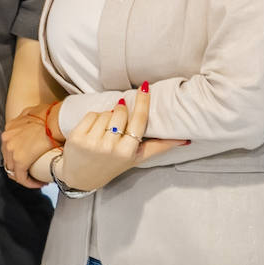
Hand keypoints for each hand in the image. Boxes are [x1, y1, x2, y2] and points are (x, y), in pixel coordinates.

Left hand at [1, 103, 57, 188]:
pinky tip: (40, 183)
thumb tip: (31, 118)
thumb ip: (27, 117)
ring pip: (14, 172)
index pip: (8, 149)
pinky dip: (30, 183)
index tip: (30, 161)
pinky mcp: (20, 161)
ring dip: (25, 177)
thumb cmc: (49, 115)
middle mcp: (6, 139)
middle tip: (34, 173)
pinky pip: (22, 178)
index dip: (17, 158)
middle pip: (9, 161)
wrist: (55, 120)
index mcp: (8, 129)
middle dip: (20, 169)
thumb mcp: (32, 112)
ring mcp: (11, 150)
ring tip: (38, 179)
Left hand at [54, 85, 184, 192]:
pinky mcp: (78, 137)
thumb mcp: (137, 158)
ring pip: (106, 112)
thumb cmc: (113, 165)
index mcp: (128, 152)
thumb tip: (185, 140)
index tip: (144, 86)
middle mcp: (111, 148)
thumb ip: (158, 147)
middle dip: (120, 112)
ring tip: (104, 132)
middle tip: (116, 127)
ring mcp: (93, 143)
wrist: (81, 178)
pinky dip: (93, 119)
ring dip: (106, 117)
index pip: (138, 121)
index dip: (143, 102)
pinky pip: (92, 114)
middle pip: (121, 112)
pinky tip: (93, 131)